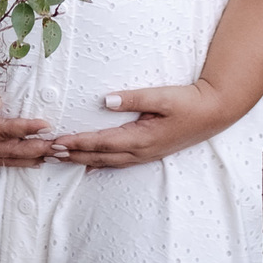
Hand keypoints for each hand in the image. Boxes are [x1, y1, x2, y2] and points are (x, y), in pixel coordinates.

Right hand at [0, 81, 56, 166]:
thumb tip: (0, 100)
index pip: (4, 130)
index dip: (26, 128)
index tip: (46, 124)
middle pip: (12, 150)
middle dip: (38, 149)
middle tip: (61, 147)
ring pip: (9, 160)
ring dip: (33, 159)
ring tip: (55, 156)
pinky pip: (2, 161)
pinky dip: (19, 163)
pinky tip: (34, 162)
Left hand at [48, 80, 234, 168]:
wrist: (213, 112)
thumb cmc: (188, 102)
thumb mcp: (162, 96)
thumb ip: (133, 99)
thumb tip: (105, 101)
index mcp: (141, 138)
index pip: (102, 142)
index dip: (78, 142)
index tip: (57, 142)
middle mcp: (140, 151)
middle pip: (100, 156)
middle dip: (74, 155)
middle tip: (49, 154)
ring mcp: (145, 154)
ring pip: (107, 162)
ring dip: (84, 160)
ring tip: (62, 158)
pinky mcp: (149, 152)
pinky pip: (119, 162)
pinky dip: (101, 164)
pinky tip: (90, 166)